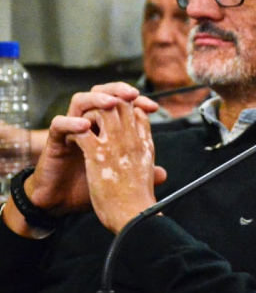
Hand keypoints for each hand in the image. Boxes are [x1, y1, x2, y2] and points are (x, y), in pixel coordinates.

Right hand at [26, 83, 161, 215]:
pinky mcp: (54, 141)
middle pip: (102, 94)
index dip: (138, 102)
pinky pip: (59, 124)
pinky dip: (71, 122)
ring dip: (96, 99)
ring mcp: (71, 130)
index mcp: (106, 129)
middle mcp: (89, 124)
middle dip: (118, 90)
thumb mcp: (119, 177)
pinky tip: (85, 126)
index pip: (122, 104)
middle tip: (133, 94)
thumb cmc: (90, 186)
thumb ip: (140, 171)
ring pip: (80, 101)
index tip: (153, 107)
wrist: (64, 201)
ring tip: (111, 103)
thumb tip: (163, 173)